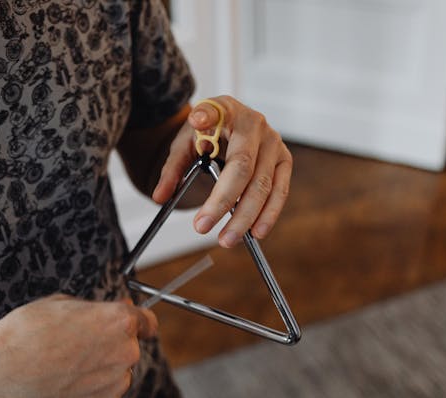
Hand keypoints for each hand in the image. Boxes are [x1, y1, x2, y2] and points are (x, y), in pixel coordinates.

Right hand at [0, 294, 157, 397]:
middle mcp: (127, 351)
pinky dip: (91, 396)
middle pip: (128, 349)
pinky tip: (66, 389)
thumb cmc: (27, 332)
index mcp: (120, 321)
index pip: (147, 322)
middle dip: (108, 348)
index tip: (132, 329)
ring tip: (65, 371)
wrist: (3, 371)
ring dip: (100, 374)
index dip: (137, 324)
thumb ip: (95, 309)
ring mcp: (118, 383)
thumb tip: (112, 310)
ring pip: (117, 376)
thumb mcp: (62, 302)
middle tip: (76, 350)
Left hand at [152, 96, 292, 247]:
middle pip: (241, 166)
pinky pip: (279, 191)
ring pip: (262, 185)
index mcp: (226, 110)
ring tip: (227, 239)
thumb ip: (173, 169)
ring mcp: (274, 143)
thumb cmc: (208, 134)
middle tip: (201, 227)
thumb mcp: (185, 144)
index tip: (197, 120)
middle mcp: (255, 123)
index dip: (208, 116)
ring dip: (245, 216)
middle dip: (222, 201)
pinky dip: (268, 214)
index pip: (217, 112)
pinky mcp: (284, 161)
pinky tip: (256, 232)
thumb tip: (161, 197)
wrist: (232, 127)